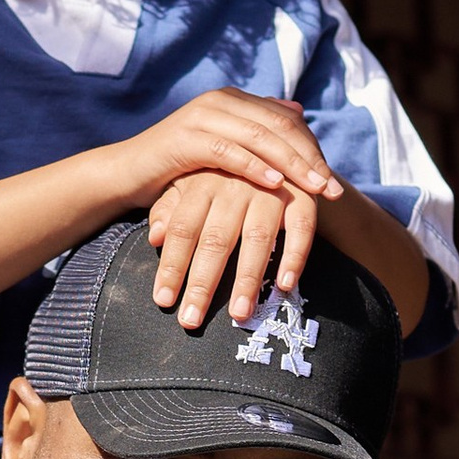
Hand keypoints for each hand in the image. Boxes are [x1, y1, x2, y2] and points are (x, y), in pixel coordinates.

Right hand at [102, 89, 342, 231]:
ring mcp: (203, 116)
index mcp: (233, 100)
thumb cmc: (179, 168)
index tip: (334, 183)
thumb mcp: (223, 149)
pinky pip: (229, 151)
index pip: (286, 121)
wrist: (128, 173)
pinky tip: (276, 184)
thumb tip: (297, 110)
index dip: (313, 149)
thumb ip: (256, 130)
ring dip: (292, 165)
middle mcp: (220, 100)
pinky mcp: (186, 138)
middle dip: (309, 159)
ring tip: (314, 188)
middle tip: (332, 189)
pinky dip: (255, 167)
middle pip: (278, 127)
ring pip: (259, 137)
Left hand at [145, 171, 316, 327]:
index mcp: (202, 182)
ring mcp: (271, 190)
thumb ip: (170, 208)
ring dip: (248, 279)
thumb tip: (155, 238)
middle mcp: (235, 184)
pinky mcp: (303, 195)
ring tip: (239, 314)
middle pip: (216, 239)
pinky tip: (285, 285)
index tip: (163, 300)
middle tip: (191, 320)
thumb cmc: (221, 172)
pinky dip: (295, 255)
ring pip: (257, 237)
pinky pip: (302, 227)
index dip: (172, 266)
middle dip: (203, 283)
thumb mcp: (189, 181)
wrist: (274, 139)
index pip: (182, 229)